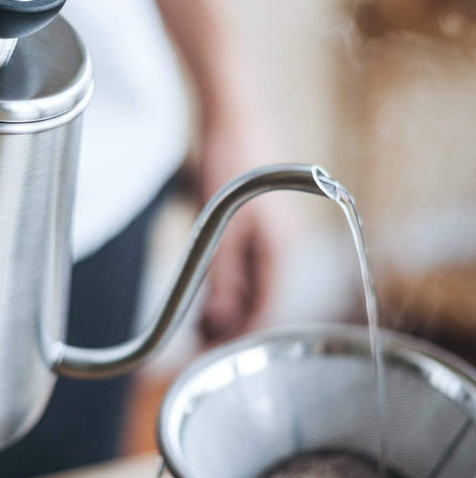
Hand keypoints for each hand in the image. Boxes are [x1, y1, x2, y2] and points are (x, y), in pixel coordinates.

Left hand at [197, 117, 287, 342]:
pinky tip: (205, 306)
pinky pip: (241, 278)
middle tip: (198, 349)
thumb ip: (223, 278)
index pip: (268, 313)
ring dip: (225, 315)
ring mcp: (264, 245)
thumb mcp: (220, 228)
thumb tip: (223, 325)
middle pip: (258, 308)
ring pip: (248, 296)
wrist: (229, 118)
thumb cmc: (231, 164)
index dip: (242, 339)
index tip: (216, 358)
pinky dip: (223, 295)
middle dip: (230, 332)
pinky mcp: (250, 237)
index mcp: (281, 253)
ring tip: (196, 331)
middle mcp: (278, 253)